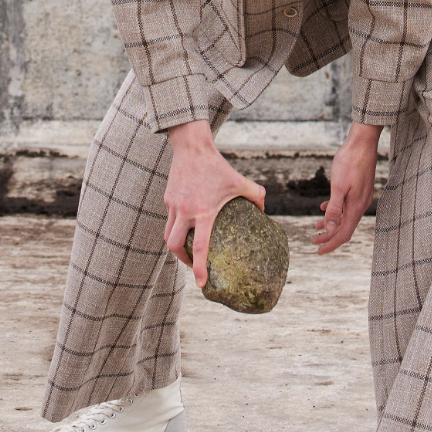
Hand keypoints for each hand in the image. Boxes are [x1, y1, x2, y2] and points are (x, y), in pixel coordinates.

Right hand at [163, 120, 264, 286]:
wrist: (192, 147)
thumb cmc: (218, 166)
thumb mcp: (241, 181)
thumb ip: (257, 196)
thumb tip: (265, 212)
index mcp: (204, 212)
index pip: (199, 246)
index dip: (199, 268)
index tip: (202, 283)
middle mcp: (185, 212)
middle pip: (174, 247)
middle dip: (183, 261)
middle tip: (193, 265)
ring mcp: (173, 206)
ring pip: (167, 236)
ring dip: (176, 247)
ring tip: (187, 250)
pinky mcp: (167, 199)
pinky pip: (169, 219)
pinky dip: (176, 227)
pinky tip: (186, 225)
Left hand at [314, 123, 380, 254]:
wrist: (362, 143)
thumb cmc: (349, 162)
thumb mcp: (338, 186)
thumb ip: (335, 208)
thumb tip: (330, 228)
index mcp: (356, 206)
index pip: (343, 233)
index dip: (331, 243)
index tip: (318, 250)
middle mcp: (361, 204)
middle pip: (345, 227)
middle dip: (329, 236)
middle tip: (314, 241)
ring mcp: (361, 197)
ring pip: (345, 217)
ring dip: (331, 224)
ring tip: (316, 226)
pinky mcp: (359, 188)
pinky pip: (346, 206)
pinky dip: (335, 210)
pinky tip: (325, 207)